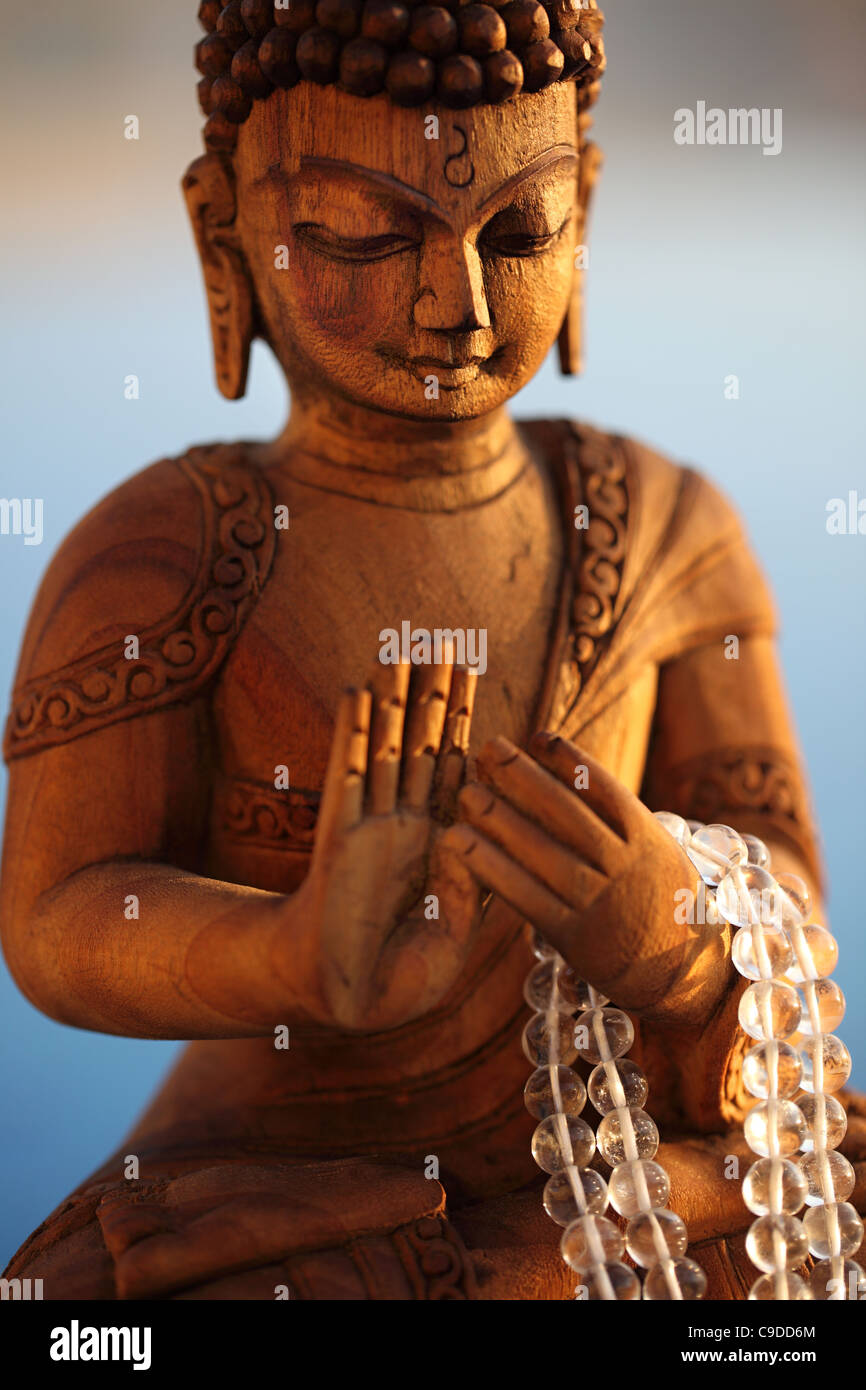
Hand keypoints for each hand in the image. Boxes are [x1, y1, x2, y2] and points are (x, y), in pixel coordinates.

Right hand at [287, 659, 483, 1030]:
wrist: (341, 1006)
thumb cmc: (399, 981)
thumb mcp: (454, 934)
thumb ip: (472, 885)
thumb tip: (478, 830)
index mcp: (436, 848)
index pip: (453, 770)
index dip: (462, 723)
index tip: (472, 677)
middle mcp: (403, 826)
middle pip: (421, 744)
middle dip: (433, 695)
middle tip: (444, 641)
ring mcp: (370, 827)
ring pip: (385, 748)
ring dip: (394, 700)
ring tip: (401, 648)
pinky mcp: (339, 839)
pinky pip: (348, 775)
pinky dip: (353, 733)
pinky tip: (359, 692)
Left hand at [440, 732, 728, 1025]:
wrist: (683, 975)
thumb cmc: (664, 904)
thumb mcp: (661, 855)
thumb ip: (623, 822)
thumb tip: (576, 777)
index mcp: (648, 842)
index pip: (605, 790)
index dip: (569, 761)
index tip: (537, 736)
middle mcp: (625, 868)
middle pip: (567, 814)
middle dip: (525, 778)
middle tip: (489, 750)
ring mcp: (600, 903)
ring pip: (543, 853)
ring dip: (500, 820)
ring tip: (467, 793)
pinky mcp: (573, 936)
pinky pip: (526, 896)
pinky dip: (492, 868)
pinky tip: (462, 844)